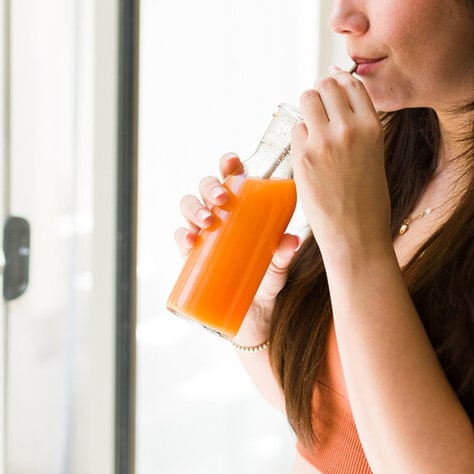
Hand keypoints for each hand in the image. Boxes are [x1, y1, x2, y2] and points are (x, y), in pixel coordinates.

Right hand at [174, 153, 300, 313]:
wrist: (251, 312)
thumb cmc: (266, 278)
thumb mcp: (278, 265)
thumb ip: (283, 253)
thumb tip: (292, 240)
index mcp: (240, 206)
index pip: (231, 177)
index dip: (228, 164)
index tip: (233, 162)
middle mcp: (218, 213)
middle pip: (206, 187)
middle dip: (210, 187)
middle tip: (221, 199)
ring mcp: (203, 232)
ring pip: (189, 207)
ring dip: (194, 208)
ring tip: (207, 220)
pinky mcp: (191, 255)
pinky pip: (181, 238)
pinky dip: (183, 235)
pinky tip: (190, 240)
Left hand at [291, 67, 390, 258]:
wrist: (356, 234)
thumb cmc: (367, 198)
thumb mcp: (374, 153)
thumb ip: (358, 125)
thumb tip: (336, 97)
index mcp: (372, 127)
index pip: (352, 84)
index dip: (340, 78)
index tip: (333, 80)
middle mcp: (349, 128)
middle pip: (326, 85)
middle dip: (321, 92)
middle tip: (320, 108)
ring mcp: (324, 141)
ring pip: (307, 98)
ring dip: (308, 108)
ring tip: (313, 129)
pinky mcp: (303, 156)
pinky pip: (296, 130)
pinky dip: (300, 138)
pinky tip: (310, 156)